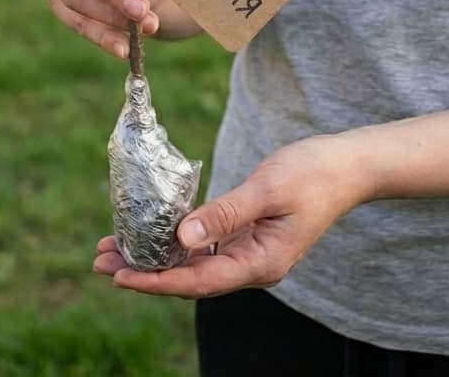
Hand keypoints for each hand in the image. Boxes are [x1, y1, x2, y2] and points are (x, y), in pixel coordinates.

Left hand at [93, 134, 371, 297]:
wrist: (348, 166)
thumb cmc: (313, 174)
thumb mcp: (267, 189)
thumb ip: (226, 214)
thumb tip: (182, 237)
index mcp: (261, 263)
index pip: (197, 282)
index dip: (156, 281)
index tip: (119, 277)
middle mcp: (253, 266)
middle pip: (189, 278)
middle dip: (144, 271)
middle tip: (100, 260)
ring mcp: (251, 252)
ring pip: (194, 263)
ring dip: (155, 256)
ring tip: (113, 248)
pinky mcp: (249, 235)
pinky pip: (206, 246)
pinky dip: (176, 241)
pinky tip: (153, 231)